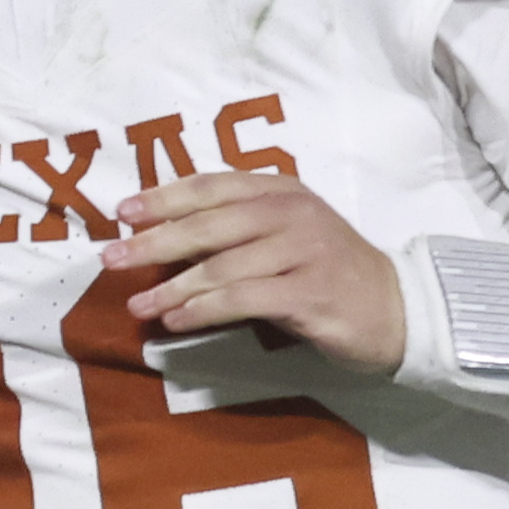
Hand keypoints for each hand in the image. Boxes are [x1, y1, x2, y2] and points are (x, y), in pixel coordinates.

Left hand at [107, 172, 401, 369]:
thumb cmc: (330, 273)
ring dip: (172, 288)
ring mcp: (303, 251)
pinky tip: (177, 321)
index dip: (164, 197)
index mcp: (282, 190)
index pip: (213, 186)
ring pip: (221, 266)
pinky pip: (242, 299)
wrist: (396, 310)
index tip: (123, 211)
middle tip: (111, 258)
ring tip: (137, 305)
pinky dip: (203, 311)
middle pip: (209, 223)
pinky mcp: (308, 293)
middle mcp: (292, 213)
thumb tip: (165, 239)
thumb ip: (238, 228)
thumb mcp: (288, 234)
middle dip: (154, 241)